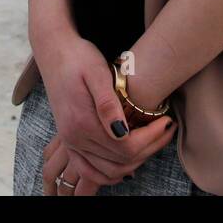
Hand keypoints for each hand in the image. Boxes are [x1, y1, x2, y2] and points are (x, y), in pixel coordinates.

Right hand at [33, 29, 175, 191]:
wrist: (54, 50)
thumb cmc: (78, 56)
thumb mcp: (96, 71)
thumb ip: (107, 103)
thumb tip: (122, 132)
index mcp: (83, 123)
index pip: (126, 148)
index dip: (151, 139)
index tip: (167, 121)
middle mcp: (75, 139)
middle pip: (120, 163)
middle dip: (149, 149)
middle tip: (167, 129)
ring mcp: (70, 142)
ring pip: (108, 171)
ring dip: (134, 163)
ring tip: (154, 141)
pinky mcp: (69, 141)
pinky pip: (90, 171)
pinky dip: (110, 172)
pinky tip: (127, 161)